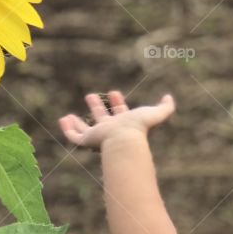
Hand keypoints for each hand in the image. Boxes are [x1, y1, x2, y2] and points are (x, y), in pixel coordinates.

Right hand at [58, 90, 175, 149]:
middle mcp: (110, 129)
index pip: (120, 112)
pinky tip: (63, 120)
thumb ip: (166, 107)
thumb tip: (168, 97)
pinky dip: (67, 129)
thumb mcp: (156, 113)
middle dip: (97, 108)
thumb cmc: (139, 128)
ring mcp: (98, 136)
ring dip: (78, 122)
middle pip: (101, 119)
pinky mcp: (88, 140)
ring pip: (85, 130)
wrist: (124, 140)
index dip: (118, 103)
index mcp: (124, 123)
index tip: (114, 92)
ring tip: (69, 115)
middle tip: (90, 96)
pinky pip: (74, 137)